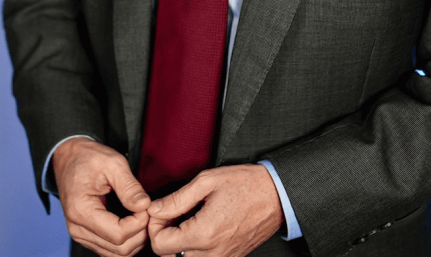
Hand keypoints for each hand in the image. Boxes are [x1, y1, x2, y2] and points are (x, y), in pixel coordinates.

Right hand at [52, 138, 150, 256]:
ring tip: (141, 215)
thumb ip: (129, 186)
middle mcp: (78, 229)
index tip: (147, 206)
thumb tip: (145, 206)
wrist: (69, 158)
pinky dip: (126, 240)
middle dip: (140, 232)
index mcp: (81, 211)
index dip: (139, 223)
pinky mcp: (86, 235)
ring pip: (115, 253)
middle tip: (147, 210)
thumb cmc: (88, 158)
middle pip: (119, 249)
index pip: (118, 234)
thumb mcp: (112, 163)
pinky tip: (132, 222)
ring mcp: (81, 234)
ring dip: (134, 239)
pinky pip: (110, 249)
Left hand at [147, 164, 284, 256]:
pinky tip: (198, 227)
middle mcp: (211, 254)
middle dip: (164, 234)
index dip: (154, 225)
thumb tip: (154, 210)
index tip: (161, 210)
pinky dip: (192, 248)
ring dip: (177, 243)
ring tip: (185, 219)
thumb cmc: (245, 184)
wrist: (277, 196)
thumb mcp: (207, 181)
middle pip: (168, 256)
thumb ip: (177, 199)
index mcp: (204, 234)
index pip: (160, 245)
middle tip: (172, 212)